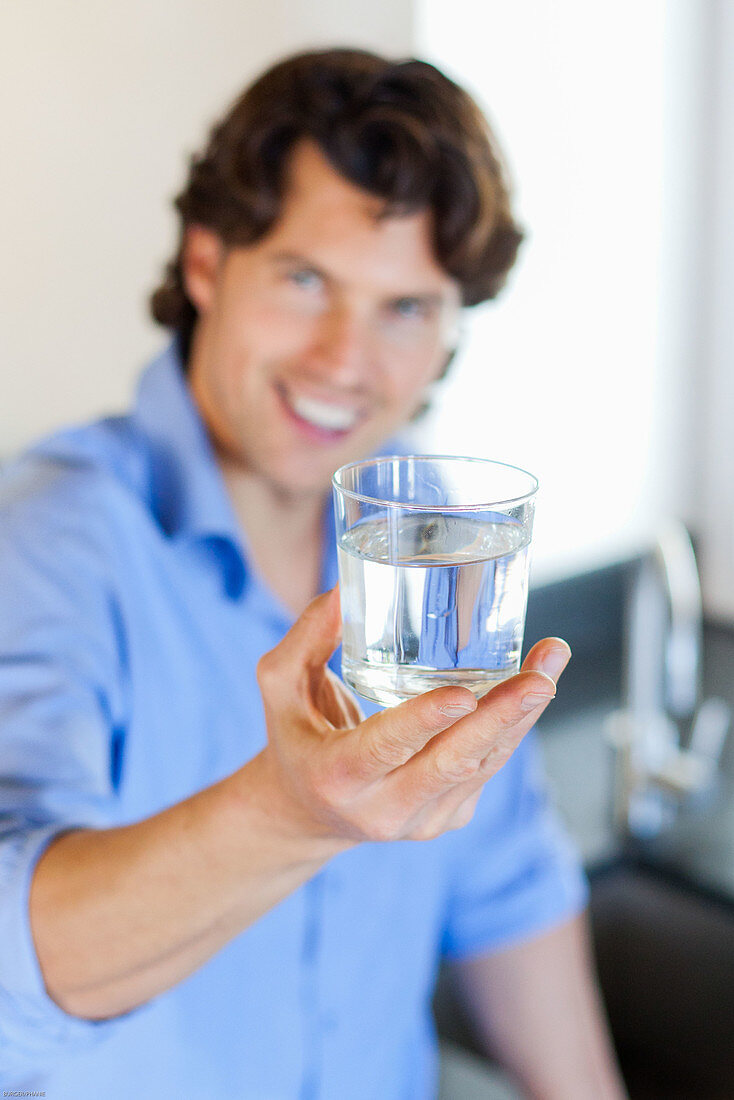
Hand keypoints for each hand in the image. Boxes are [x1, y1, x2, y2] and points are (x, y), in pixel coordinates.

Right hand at [255, 586, 569, 846]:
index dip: (425, 721)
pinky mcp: (449, 817)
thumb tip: (345, 588)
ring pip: (482, 765)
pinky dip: (513, 727)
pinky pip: (488, 769)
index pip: (385, 747)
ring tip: (551, 662)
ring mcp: (422, 820)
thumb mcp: (280, 685)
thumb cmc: (295, 734)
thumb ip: (307, 636)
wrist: (307, 813)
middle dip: (501, 718)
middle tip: (540, 677)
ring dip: (522, 715)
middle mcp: (383, 808)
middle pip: (452, 763)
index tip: (465, 695)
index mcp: (337, 776)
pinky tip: (535, 686)